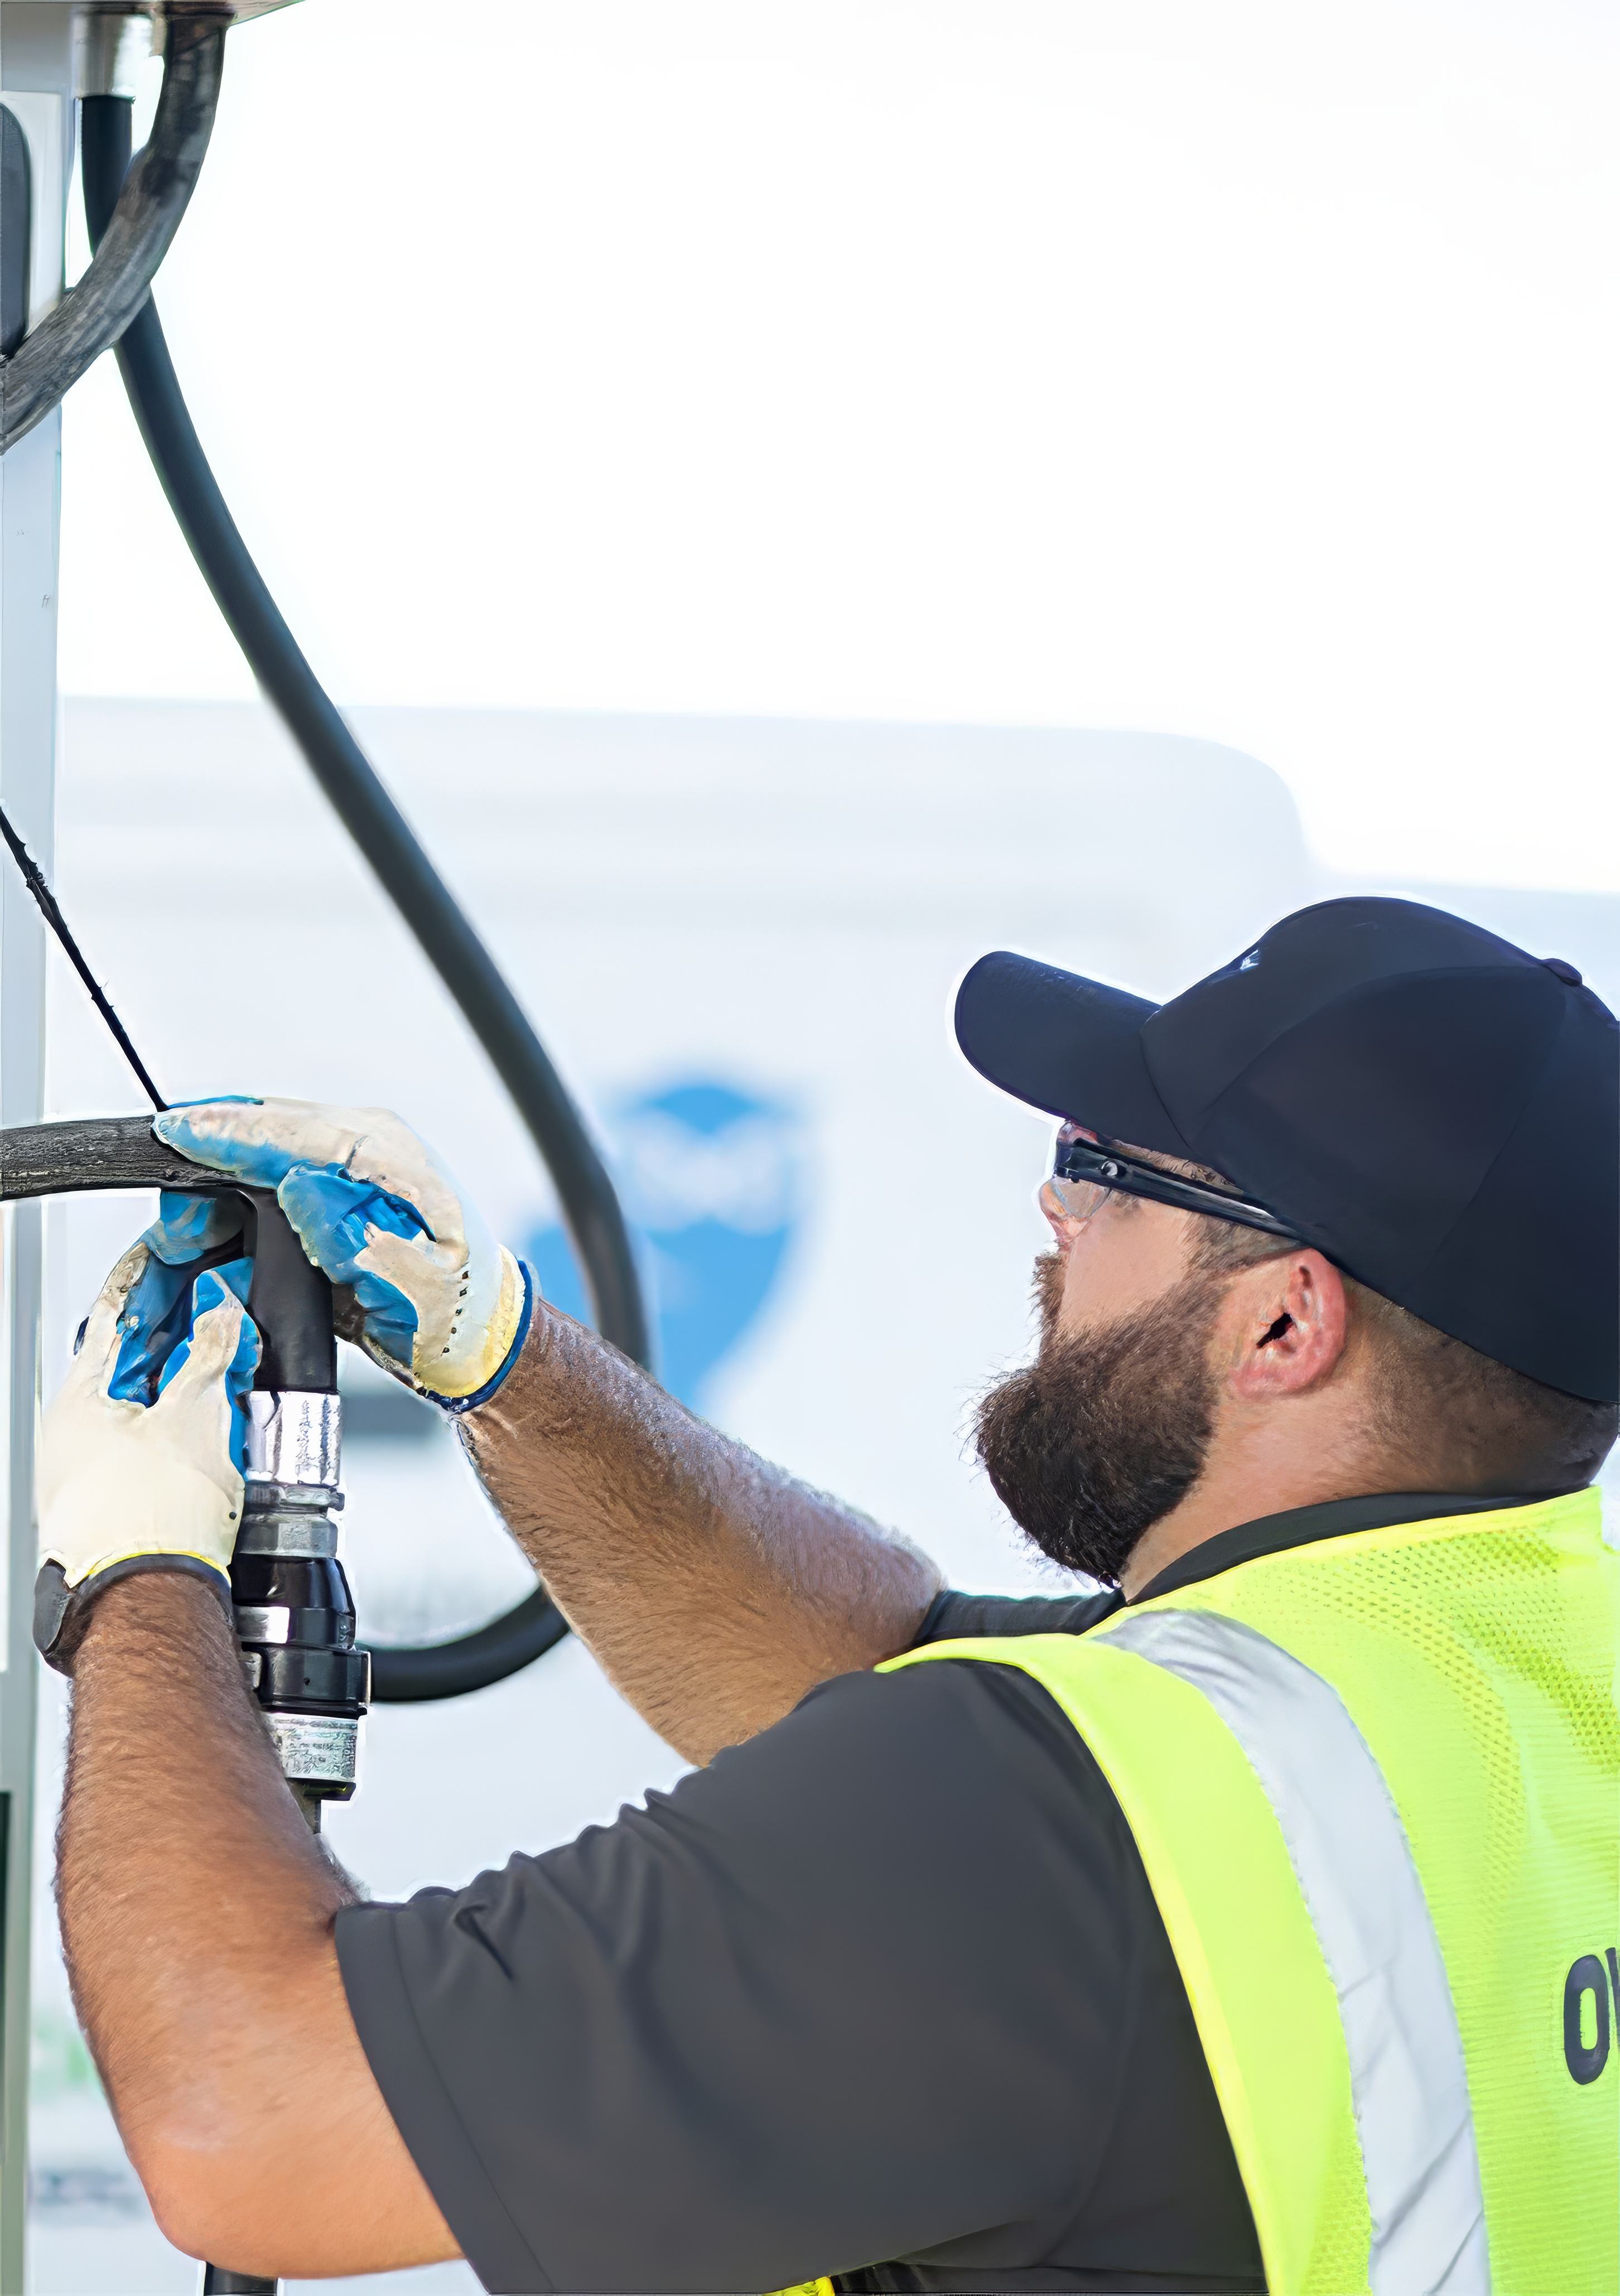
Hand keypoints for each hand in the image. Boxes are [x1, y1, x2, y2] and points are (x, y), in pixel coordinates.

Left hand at [36, 1245, 259, 1665]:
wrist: (150, 1604)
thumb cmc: (150, 1521)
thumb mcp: (194, 1414)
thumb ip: (209, 1353)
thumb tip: (219, 1313)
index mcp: (78, 1399)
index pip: (115, 1313)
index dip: (151, 1277)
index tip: (175, 1255)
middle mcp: (73, 1435)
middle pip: (131, 1359)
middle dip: (178, 1329)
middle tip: (218, 1306)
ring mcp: (92, 1473)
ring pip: (143, 1405)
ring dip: (185, 1380)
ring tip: (228, 1366)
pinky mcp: (119, 1505)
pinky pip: (151, 1445)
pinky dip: (182, 1424)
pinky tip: (217, 1426)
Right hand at [152, 1098, 530, 1404]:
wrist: (472, 1337)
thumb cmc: (453, 1313)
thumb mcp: (412, 1281)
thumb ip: (356, 1232)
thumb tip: (302, 1183)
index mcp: (389, 1160)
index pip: (293, 1130)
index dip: (228, 1131)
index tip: (176, 1134)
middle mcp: (366, 1151)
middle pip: (265, 1132)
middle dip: (206, 1165)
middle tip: (174, 1222)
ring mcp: (346, 1169)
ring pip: (258, 1155)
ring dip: (212, 1191)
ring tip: (184, 1237)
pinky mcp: (329, 1193)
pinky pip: (265, 1180)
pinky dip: (229, 1206)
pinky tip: (209, 1234)